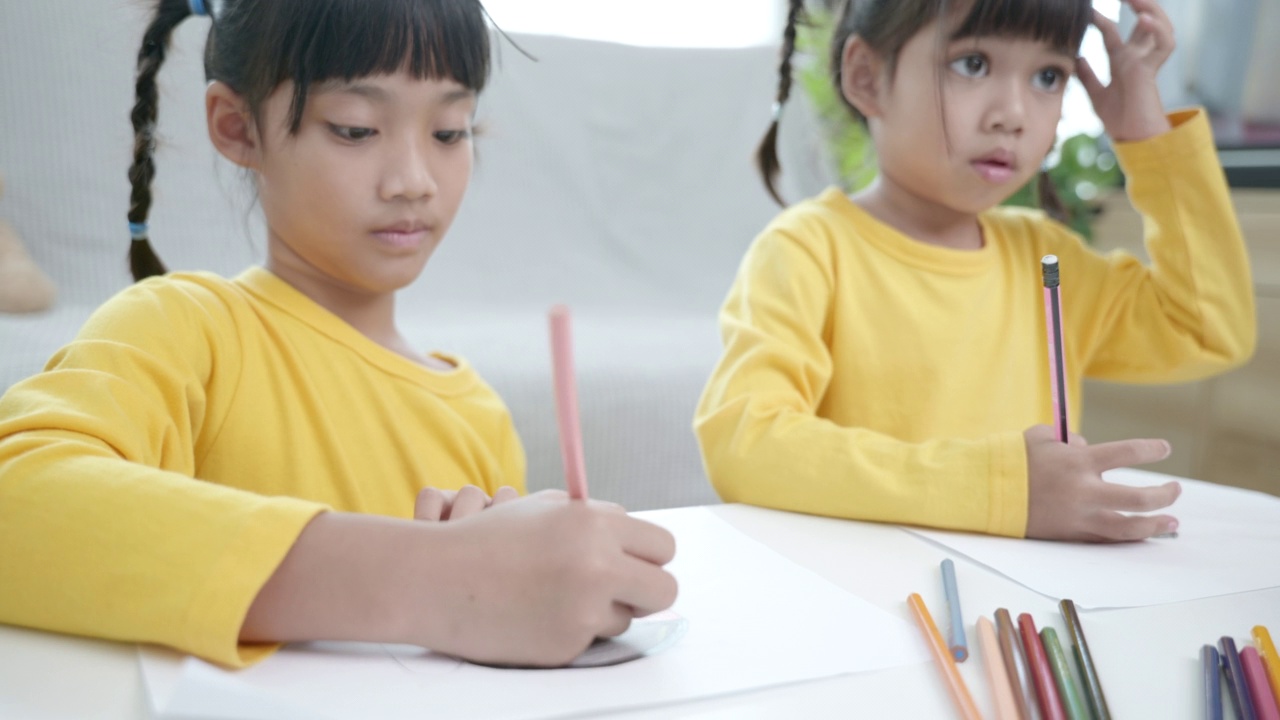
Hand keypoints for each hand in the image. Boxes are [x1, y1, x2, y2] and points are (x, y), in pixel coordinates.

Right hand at [242, 491, 675, 668]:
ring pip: (626, 618)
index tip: (639, 560)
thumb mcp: (546, 509)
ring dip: (604, 610)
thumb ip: (598, 521)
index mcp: (595, 524)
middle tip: (626, 587)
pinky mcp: (567, 646)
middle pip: (664, 589)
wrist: (435, 579)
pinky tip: (536, 612)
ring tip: (558, 594)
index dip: (652, 555)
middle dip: (649, 590)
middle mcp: (597, 566)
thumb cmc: (489, 538)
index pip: (663, 546)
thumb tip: (640, 542)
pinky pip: (590, 639)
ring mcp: (583, 611)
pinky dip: (572, 629)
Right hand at [1024, 424, 1180, 541]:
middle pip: (1140, 498)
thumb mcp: (1042, 437)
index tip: (1165, 449)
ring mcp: (1080, 517)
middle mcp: (1085, 491)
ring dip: (1156, 525)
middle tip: (1175, 490)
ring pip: (1130, 528)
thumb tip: (1089, 449)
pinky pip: (1107, 538)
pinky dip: (1127, 536)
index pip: (1128, 453)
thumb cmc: (1014, 460)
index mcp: (1079, 462)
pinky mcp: (1071, 534)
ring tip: (1172, 522)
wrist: (988, 492)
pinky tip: (1141, 534)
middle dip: (1165, 495)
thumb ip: (1072, 441)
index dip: (1152, 450)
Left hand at [1076, 0, 1173, 141]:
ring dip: (1150, 8)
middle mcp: (1136, 57)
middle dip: (1136, 3)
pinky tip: (1145, 20)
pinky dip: (1158, 30)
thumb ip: (1087, 76)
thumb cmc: (1120, 119)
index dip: (1099, 19)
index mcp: (1122, 61)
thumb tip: (1076, 58)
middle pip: (1143, 20)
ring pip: (1159, 25)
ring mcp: (1145, 61)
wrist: (1133, 139)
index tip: (1085, 10)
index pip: (1111, 32)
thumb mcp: (1096, 94)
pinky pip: (1164, 45)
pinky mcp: (1151, 70)